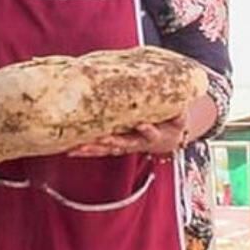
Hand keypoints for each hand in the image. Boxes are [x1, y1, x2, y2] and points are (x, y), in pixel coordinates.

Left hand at [69, 113, 187, 157]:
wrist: (168, 141)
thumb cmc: (172, 122)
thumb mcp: (179, 116)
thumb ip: (177, 109)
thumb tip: (180, 97)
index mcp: (154, 135)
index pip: (151, 133)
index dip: (147, 130)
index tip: (142, 124)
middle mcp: (137, 143)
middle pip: (124, 143)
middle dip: (112, 141)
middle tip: (101, 138)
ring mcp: (124, 146)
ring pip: (107, 150)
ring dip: (92, 149)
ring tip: (76, 148)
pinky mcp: (114, 147)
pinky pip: (98, 151)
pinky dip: (84, 151)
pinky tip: (68, 150)